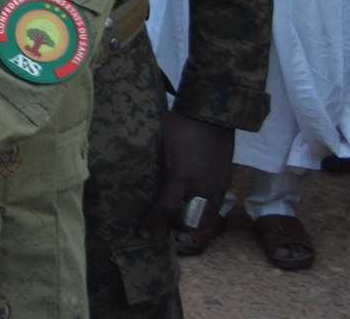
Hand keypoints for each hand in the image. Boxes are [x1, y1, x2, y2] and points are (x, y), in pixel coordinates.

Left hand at [136, 111, 234, 236]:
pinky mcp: (224, 185)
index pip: (166, 207)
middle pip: (188, 222)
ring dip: (191, 224)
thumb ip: (149, 157)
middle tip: (161, 222)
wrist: (214, 116)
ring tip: (176, 217)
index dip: (153, 223)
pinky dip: (202, 215)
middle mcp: (201, 186)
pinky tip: (190, 208)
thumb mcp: (159, 138)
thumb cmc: (180, 124)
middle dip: (174, 227)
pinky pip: (215, 210)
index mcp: (182, 175)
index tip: (143, 233)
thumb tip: (124, 161)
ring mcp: (216, 187)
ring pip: (205, 222)